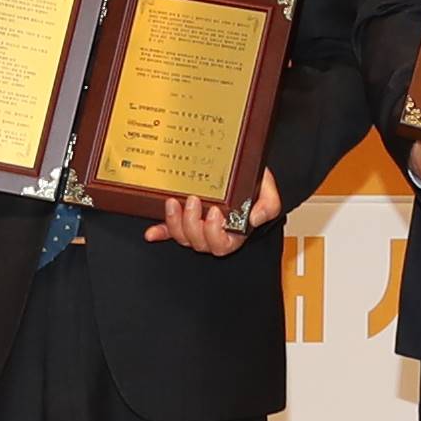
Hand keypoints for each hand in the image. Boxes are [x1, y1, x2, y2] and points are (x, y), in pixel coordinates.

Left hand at [146, 173, 285, 255]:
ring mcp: (197, 227)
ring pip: (182, 237)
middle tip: (193, 201)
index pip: (221, 245)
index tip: (215, 212)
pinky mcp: (184, 219)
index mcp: (234, 233)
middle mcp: (213, 234)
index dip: (214, 233)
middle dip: (192, 223)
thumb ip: (268, 206)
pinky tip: (151, 233)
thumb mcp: (268, 193)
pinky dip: (159, 232)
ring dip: (175, 223)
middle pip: (198, 242)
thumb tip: (256, 218)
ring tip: (174, 203)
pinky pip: (169, 231)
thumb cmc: (256, 186)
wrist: (246, 174)